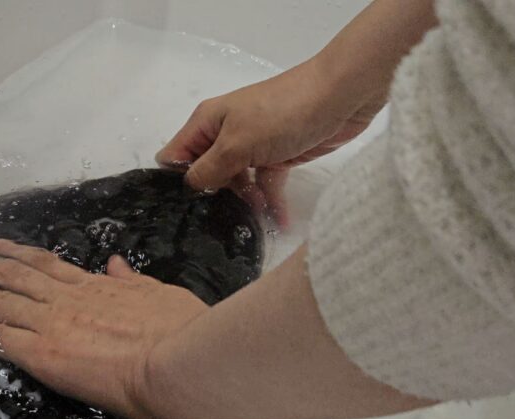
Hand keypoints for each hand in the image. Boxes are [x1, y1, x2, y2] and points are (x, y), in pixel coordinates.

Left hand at [0, 238, 207, 418]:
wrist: (180, 361)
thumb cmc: (183, 333)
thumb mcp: (161, 294)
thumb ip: (134, 281)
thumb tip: (118, 264)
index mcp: (97, 287)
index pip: (44, 266)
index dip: (13, 253)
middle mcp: (67, 299)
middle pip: (11, 275)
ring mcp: (52, 323)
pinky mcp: (42, 354)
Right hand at [156, 57, 384, 228]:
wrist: (341, 96)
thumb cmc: (282, 113)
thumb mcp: (237, 142)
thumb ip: (209, 168)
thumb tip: (189, 187)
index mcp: (208, 122)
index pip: (175, 155)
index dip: (174, 181)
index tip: (182, 209)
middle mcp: (226, 134)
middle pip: (206, 173)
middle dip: (210, 197)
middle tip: (216, 225)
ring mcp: (253, 146)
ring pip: (236, 182)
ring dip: (242, 204)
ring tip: (249, 227)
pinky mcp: (278, 157)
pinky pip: (265, 185)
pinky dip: (270, 202)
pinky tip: (275, 223)